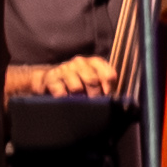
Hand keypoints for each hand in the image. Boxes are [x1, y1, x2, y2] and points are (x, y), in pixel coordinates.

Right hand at [10, 53, 125, 101]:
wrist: (47, 79)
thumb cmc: (75, 82)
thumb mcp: (90, 80)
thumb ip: (104, 86)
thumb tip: (119, 100)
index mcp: (92, 62)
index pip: (106, 70)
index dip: (108, 84)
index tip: (107, 94)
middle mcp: (79, 63)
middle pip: (92, 79)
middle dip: (94, 95)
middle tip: (93, 103)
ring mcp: (64, 69)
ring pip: (77, 87)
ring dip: (79, 98)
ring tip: (77, 102)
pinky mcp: (51, 78)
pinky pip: (61, 93)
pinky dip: (65, 99)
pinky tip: (65, 100)